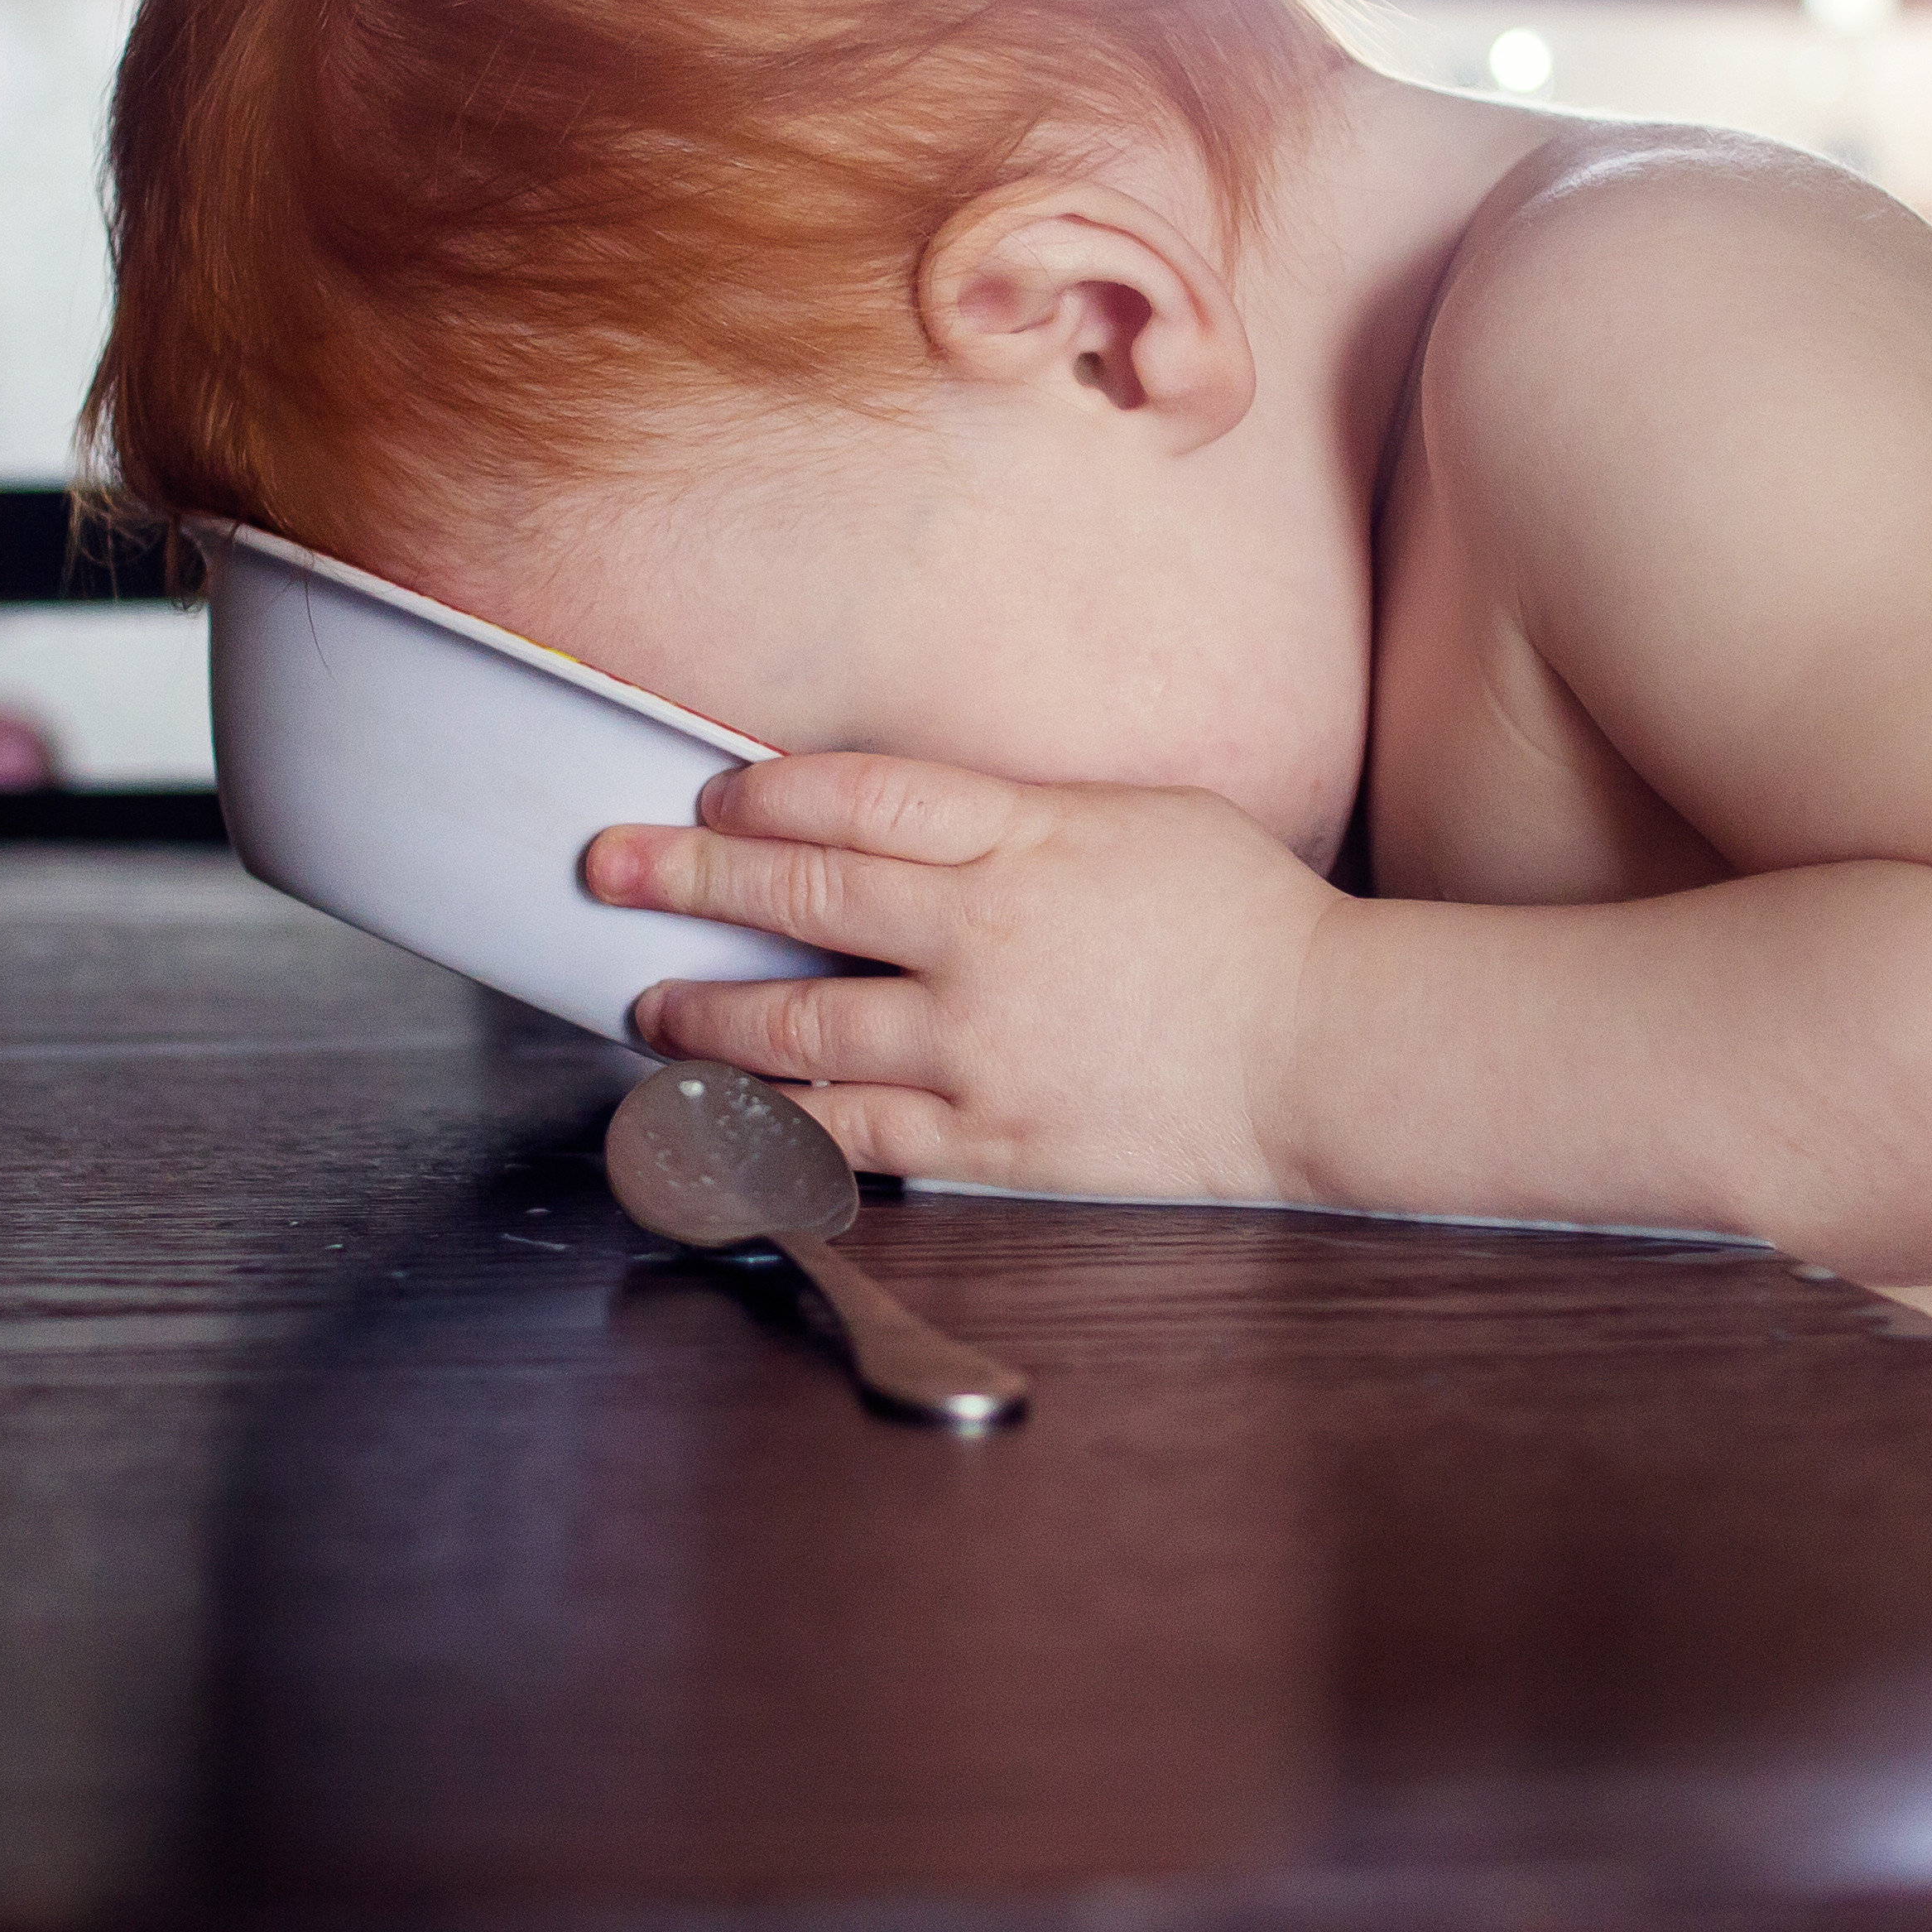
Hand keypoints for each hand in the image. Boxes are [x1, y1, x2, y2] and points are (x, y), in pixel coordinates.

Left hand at [581, 754, 1345, 1201]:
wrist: (1327, 1053)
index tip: (705, 794)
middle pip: (797, 892)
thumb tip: (904, 818)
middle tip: (604, 870)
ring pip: (797, 1022)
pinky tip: (724, 1112)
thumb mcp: (1134, 816)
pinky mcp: (990, 1140)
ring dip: (704, 1010)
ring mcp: (977, 1047)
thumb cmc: (1247, 923)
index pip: (851, 795)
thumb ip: (1013, 815)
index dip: (759, 791)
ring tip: (648, 1004)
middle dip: (681, 878)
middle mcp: (981, 936)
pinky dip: (771, 1119)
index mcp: (1022, 837)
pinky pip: (851, 1133)